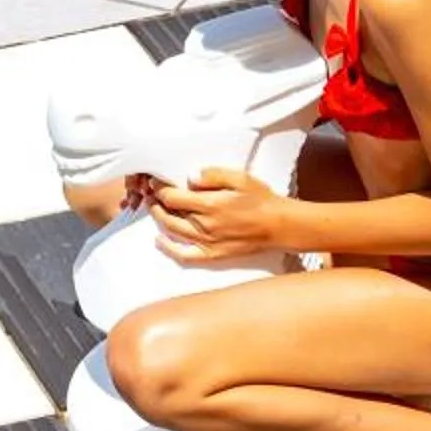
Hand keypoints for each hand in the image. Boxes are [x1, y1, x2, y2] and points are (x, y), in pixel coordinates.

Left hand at [148, 167, 282, 264]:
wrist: (278, 225)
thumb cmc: (261, 200)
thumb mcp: (239, 178)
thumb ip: (212, 175)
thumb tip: (189, 176)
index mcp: (209, 204)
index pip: (172, 197)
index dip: (160, 189)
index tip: (156, 183)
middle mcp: (204, 225)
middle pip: (167, 215)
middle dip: (156, 203)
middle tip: (152, 195)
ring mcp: (206, 242)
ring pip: (172, 232)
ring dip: (159, 220)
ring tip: (156, 210)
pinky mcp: (212, 254)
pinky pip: (183, 255)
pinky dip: (168, 248)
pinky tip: (160, 240)